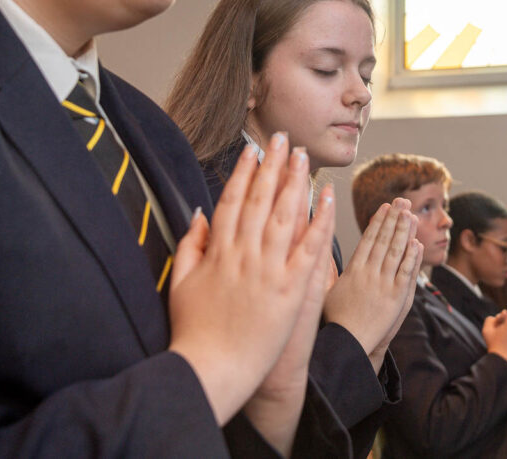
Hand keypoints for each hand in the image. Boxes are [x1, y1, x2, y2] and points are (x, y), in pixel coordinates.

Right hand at [168, 134, 330, 423]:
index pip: (232, 201)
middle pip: (260, 200)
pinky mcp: (290, 289)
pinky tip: (327, 196)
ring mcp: (268, 270)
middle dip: (272, 166)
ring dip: (295, 182)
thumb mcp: (179, 284)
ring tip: (304, 156)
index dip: (244, 173)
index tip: (253, 150)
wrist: (213, 369)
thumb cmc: (193, 332)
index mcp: (217, 251)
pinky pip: (310, 248)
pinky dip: (320, 220)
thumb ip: (189, 246)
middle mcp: (243, 254)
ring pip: (285, 216)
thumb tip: (198, 214)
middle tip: (283, 138)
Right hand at [323, 199, 420, 372]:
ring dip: (404, 231)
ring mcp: (383, 284)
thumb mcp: (325, 291)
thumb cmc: (335, 320)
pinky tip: (417, 242)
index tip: (384, 207)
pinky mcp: (396, 297)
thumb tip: (318, 252)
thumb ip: (327, 271)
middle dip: (393, 219)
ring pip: (395, 252)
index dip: (377, 222)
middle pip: (383, 240)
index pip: (368, 239)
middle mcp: (369, 273)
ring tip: (410, 214)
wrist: (349, 343)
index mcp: (353, 270)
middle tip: (402, 201)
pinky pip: (406, 272)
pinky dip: (412, 257)